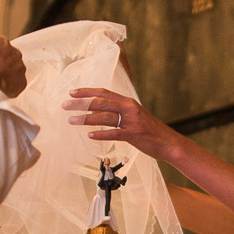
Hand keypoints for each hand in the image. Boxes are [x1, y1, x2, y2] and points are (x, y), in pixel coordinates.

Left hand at [63, 87, 181, 162]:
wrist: (168, 142)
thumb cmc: (149, 130)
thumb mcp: (133, 116)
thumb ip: (116, 112)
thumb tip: (95, 112)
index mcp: (128, 102)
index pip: (103, 93)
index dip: (87, 92)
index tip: (72, 92)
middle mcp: (129, 108)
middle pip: (101, 102)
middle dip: (81, 103)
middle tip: (65, 105)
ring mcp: (131, 121)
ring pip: (105, 117)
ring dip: (86, 118)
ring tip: (71, 120)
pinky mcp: (134, 135)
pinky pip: (114, 133)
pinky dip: (101, 134)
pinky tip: (90, 135)